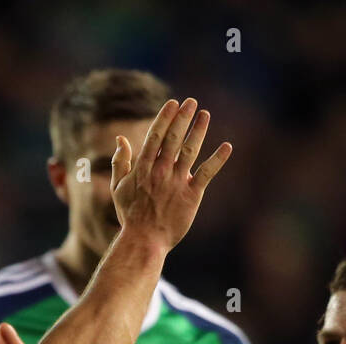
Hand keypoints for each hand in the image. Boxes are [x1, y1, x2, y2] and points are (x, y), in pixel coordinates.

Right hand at [110, 98, 231, 253]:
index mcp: (143, 167)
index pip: (155, 136)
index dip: (165, 118)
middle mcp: (161, 171)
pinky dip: (218, 160)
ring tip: (205, 114)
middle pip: (173, 138)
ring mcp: (177, 182)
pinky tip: (227, 146)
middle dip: (182, 118)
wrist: (144, 240)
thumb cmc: (130, 215)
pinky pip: (206, 173)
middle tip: (191, 101)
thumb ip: (120, 162)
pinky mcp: (191, 195)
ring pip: (190, 150)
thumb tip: (121, 139)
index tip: (173, 103)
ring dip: (198, 131)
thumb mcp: (118, 187)